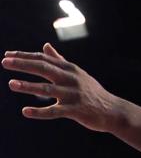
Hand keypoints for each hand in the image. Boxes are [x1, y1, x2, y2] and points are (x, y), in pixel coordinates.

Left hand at [2, 43, 120, 131]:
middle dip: (23, 65)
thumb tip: (45, 45)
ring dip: (28, 86)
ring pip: (47, 89)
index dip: (25, 56)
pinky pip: (54, 112)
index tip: (7, 55)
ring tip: (11, 84)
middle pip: (44, 69)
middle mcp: (71, 79)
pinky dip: (40, 112)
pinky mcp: (76, 110)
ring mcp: (73, 95)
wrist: (112, 111)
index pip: (44, 59)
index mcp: (70, 69)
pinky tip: (26, 111)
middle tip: (4, 62)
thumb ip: (59, 60)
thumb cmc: (92, 92)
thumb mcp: (77, 74)